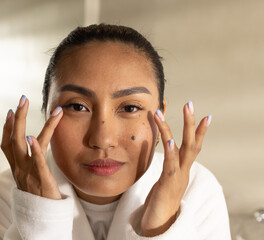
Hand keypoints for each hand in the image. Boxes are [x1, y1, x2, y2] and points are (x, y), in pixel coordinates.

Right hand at [0, 95, 62, 199]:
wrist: (43, 217)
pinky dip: (34, 149)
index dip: (7, 127)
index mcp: (16, 166)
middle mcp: (19, 167)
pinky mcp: (40, 179)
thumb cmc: (39, 193)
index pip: (7, 144)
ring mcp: (28, 173)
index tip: (10, 111)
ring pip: (23, 145)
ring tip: (28, 106)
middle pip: (13, 139)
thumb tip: (34, 144)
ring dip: (24, 124)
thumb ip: (32, 159)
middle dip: (16, 118)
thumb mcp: (30, 175)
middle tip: (22, 99)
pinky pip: (36, 162)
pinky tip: (33, 136)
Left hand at [140, 101, 210, 235]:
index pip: (191, 147)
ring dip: (178, 129)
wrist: (158, 224)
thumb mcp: (164, 180)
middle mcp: (183, 171)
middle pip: (191, 144)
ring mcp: (177, 177)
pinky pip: (171, 165)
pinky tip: (170, 140)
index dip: (197, 131)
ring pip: (182, 149)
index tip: (203, 115)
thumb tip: (165, 156)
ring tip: (173, 112)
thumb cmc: (159, 202)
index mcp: (182, 169)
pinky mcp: (168, 183)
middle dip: (191, 123)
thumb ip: (166, 167)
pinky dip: (172, 151)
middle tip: (190, 104)